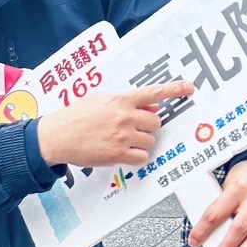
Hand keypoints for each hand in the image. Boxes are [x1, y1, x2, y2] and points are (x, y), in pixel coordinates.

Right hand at [35, 82, 193, 169]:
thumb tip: (148, 105)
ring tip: (124, 141)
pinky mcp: (118, 154)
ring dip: (142, 142)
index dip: (174, 90)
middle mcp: (125, 116)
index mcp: (121, 99)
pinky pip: (142, 157)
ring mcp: (122, 135)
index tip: (189, 88)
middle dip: (147, 126)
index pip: (154, 92)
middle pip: (155, 122)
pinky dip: (136, 157)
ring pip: (150, 141)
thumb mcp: (100, 100)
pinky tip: (123, 153)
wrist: (57, 135)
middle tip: (133, 128)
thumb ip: (124, 101)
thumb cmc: (75, 117)